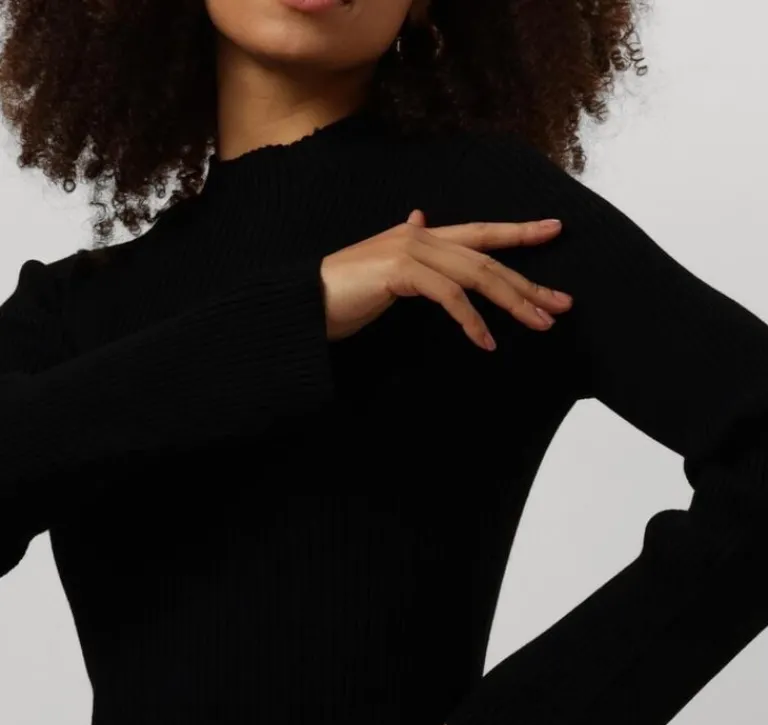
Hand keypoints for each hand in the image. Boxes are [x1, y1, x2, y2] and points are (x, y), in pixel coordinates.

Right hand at [320, 208, 571, 346]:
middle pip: (488, 258)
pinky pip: (449, 296)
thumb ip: (409, 253)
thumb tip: (420, 219)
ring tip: (540, 324)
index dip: (519, 232)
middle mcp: (420, 236)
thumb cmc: (342, 294)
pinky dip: (471, 321)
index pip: (479, 232)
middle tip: (562, 304)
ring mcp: (411, 250)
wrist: (303, 302)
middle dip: (529, 282)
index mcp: (420, 236)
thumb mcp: (384, 270)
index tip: (556, 229)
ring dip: (513, 301)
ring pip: (477, 274)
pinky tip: (486, 342)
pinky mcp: (400, 272)